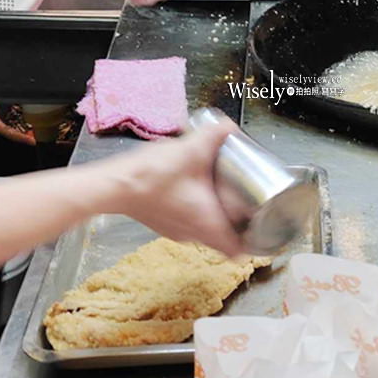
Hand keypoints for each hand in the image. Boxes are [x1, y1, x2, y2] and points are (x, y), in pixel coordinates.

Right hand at [99, 120, 244, 256]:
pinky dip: (196, 212)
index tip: (264, 229)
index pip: (238, 250)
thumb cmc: (152, 176)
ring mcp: (175, 231)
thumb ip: (214, 135)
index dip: (254, 243)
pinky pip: (187, 223)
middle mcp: (192, 234)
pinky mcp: (161, 223)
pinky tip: (195, 191)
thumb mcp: (190, 150)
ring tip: (225, 195)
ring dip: (216, 218)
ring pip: (204, 232)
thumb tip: (230, 126)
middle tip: (249, 205)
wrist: (112, 186)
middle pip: (224, 241)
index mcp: (207, 223)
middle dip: (238, 226)